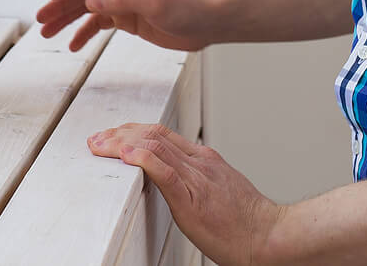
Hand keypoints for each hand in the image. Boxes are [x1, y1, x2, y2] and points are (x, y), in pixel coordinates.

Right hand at [36, 0, 218, 52]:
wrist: (208, 23)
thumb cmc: (187, 6)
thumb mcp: (154, 2)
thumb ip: (121, 1)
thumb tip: (89, 1)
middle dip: (61, 4)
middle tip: (41, 19)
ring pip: (87, 7)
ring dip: (68, 19)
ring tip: (48, 33)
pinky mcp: (127, 17)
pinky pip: (99, 23)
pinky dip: (86, 33)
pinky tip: (74, 45)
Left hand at [89, 123, 286, 265]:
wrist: (270, 236)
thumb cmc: (248, 222)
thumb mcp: (221, 189)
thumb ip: (198, 179)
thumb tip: (174, 178)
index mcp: (205, 159)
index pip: (161, 133)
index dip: (133, 131)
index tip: (113, 136)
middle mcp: (199, 162)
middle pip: (152, 134)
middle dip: (119, 134)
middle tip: (97, 139)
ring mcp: (197, 178)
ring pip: (153, 146)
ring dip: (121, 144)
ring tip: (100, 146)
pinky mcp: (193, 199)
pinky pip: (165, 172)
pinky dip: (142, 160)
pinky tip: (125, 157)